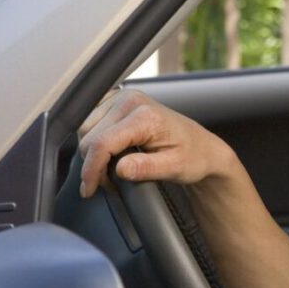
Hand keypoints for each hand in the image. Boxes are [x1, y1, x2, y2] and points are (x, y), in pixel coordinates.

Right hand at [77, 88, 232, 197]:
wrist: (202, 147)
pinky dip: (94, 140)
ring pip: (85, 129)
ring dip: (92, 153)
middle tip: (109, 183)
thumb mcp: (175, 168)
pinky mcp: (118, 101)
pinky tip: (108, 154)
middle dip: (92, 164)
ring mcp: (123, 98)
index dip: (91, 169)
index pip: (101, 143)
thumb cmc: (193, 157)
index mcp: (145, 116)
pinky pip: (91, 122)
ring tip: (111, 170)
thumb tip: (120, 168)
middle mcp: (131, 101)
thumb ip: (146, 168)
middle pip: (88, 136)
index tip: (89, 189)